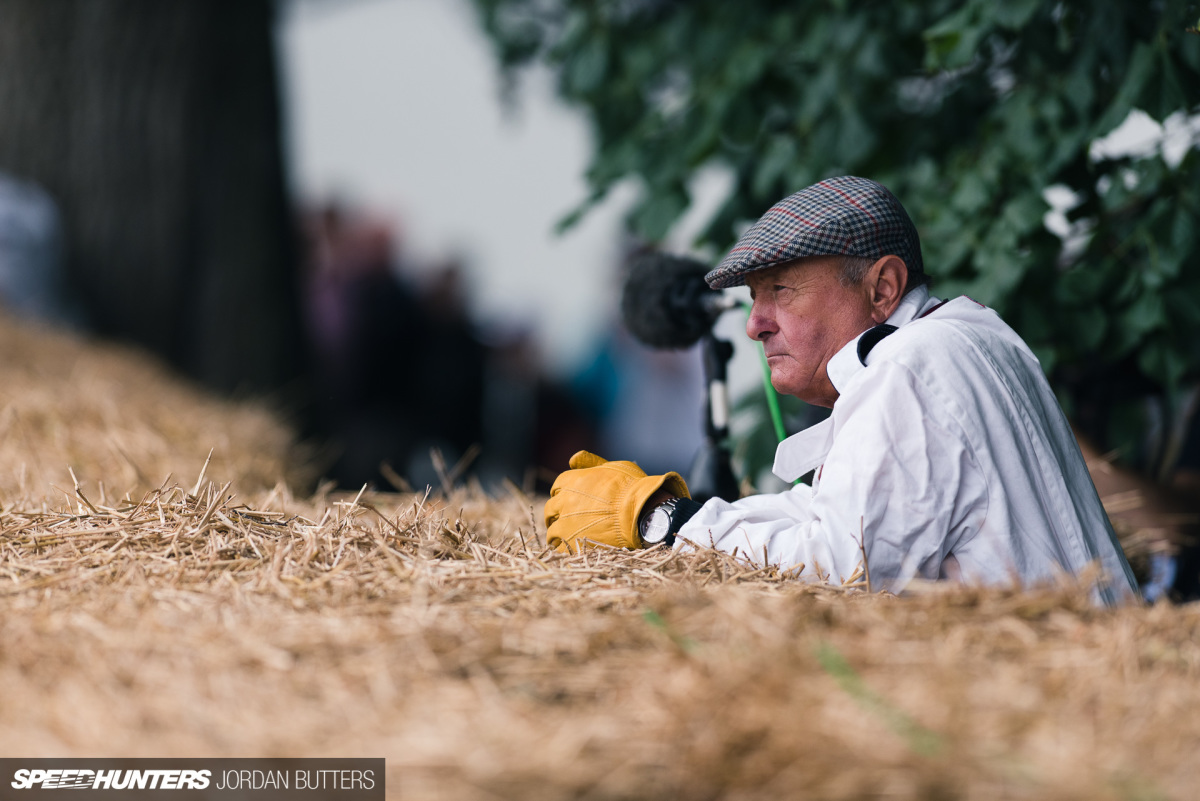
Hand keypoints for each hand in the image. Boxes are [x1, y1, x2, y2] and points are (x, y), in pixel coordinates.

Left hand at [544, 451, 688, 551]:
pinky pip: (560, 548)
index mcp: (571, 481)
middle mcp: (564, 501)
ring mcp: (566, 523)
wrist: (640, 512)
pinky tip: (570, 550)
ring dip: (556, 533)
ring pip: (552, 530)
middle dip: (555, 514)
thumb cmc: (630, 488)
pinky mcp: (572, 542)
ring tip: (564, 538)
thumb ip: (591, 462)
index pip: (557, 487)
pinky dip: (563, 549)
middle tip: (564, 520)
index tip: (568, 499)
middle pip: (551, 509)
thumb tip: (573, 459)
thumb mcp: (613, 466)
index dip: (563, 493)